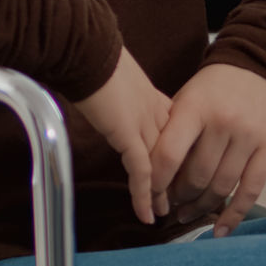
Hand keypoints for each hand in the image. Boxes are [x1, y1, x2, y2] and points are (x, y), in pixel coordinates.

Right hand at [75, 46, 171, 225]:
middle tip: (178, 200)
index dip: (174, 154)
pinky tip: (147, 215)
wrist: (88, 50)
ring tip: (164, 214)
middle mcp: (155, 114)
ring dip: (161, 193)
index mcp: (152, 98)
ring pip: (161, 166)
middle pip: (172, 152)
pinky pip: (142, 173)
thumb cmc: (93, 56)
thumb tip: (105, 95)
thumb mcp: (112, 76)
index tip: (175, 170)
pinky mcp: (129, 135)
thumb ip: (117, 91)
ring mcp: (145, 124)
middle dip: (174, 177)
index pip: (171, 133)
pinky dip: (144, 196)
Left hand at [150, 64, 265, 235]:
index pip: (169, 154)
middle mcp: (223, 122)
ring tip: (186, 214)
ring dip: (200, 208)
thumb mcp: (187, 97)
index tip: (148, 196)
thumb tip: (149, 172)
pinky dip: (234, 215)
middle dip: (178, 197)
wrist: (260, 66)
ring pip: (221, 187)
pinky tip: (219, 230)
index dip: (155, 182)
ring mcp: (248, 136)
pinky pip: (250, 191)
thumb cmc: (213, 87)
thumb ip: (170, 129)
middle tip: (168, 205)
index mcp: (195, 107)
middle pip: (196, 176)